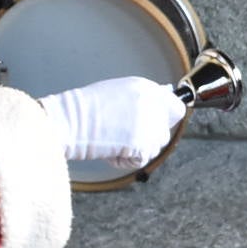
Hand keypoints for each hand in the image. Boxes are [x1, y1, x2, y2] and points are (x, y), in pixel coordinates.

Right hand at [41, 76, 185, 166]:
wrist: (71, 120)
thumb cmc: (84, 109)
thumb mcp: (117, 93)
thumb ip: (140, 101)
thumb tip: (155, 111)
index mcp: (146, 87)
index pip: (175, 107)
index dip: (165, 119)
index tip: (155, 125)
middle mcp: (153, 103)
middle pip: (166, 131)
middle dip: (149, 138)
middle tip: (126, 138)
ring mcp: (149, 123)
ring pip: (154, 148)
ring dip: (136, 149)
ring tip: (113, 139)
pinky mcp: (143, 143)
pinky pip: (141, 160)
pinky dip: (125, 160)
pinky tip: (110, 148)